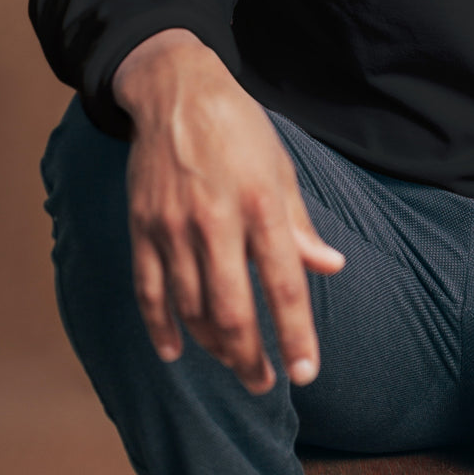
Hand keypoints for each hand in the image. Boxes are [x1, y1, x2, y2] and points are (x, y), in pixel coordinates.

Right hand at [113, 28, 345, 393]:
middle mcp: (216, 220)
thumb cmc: (239, 128)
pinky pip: (149, 291)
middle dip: (250, 357)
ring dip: (213, 345)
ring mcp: (173, 226)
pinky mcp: (142, 227)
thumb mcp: (280, 167)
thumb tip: (331, 267)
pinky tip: (175, 351)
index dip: (296, 334)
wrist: (176, 91)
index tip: (306, 372)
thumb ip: (301, 224)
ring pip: (191, 308)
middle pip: (232, 311)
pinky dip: (161, 327)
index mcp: (261, 203)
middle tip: (264, 383)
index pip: (284, 283)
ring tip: (233, 361)